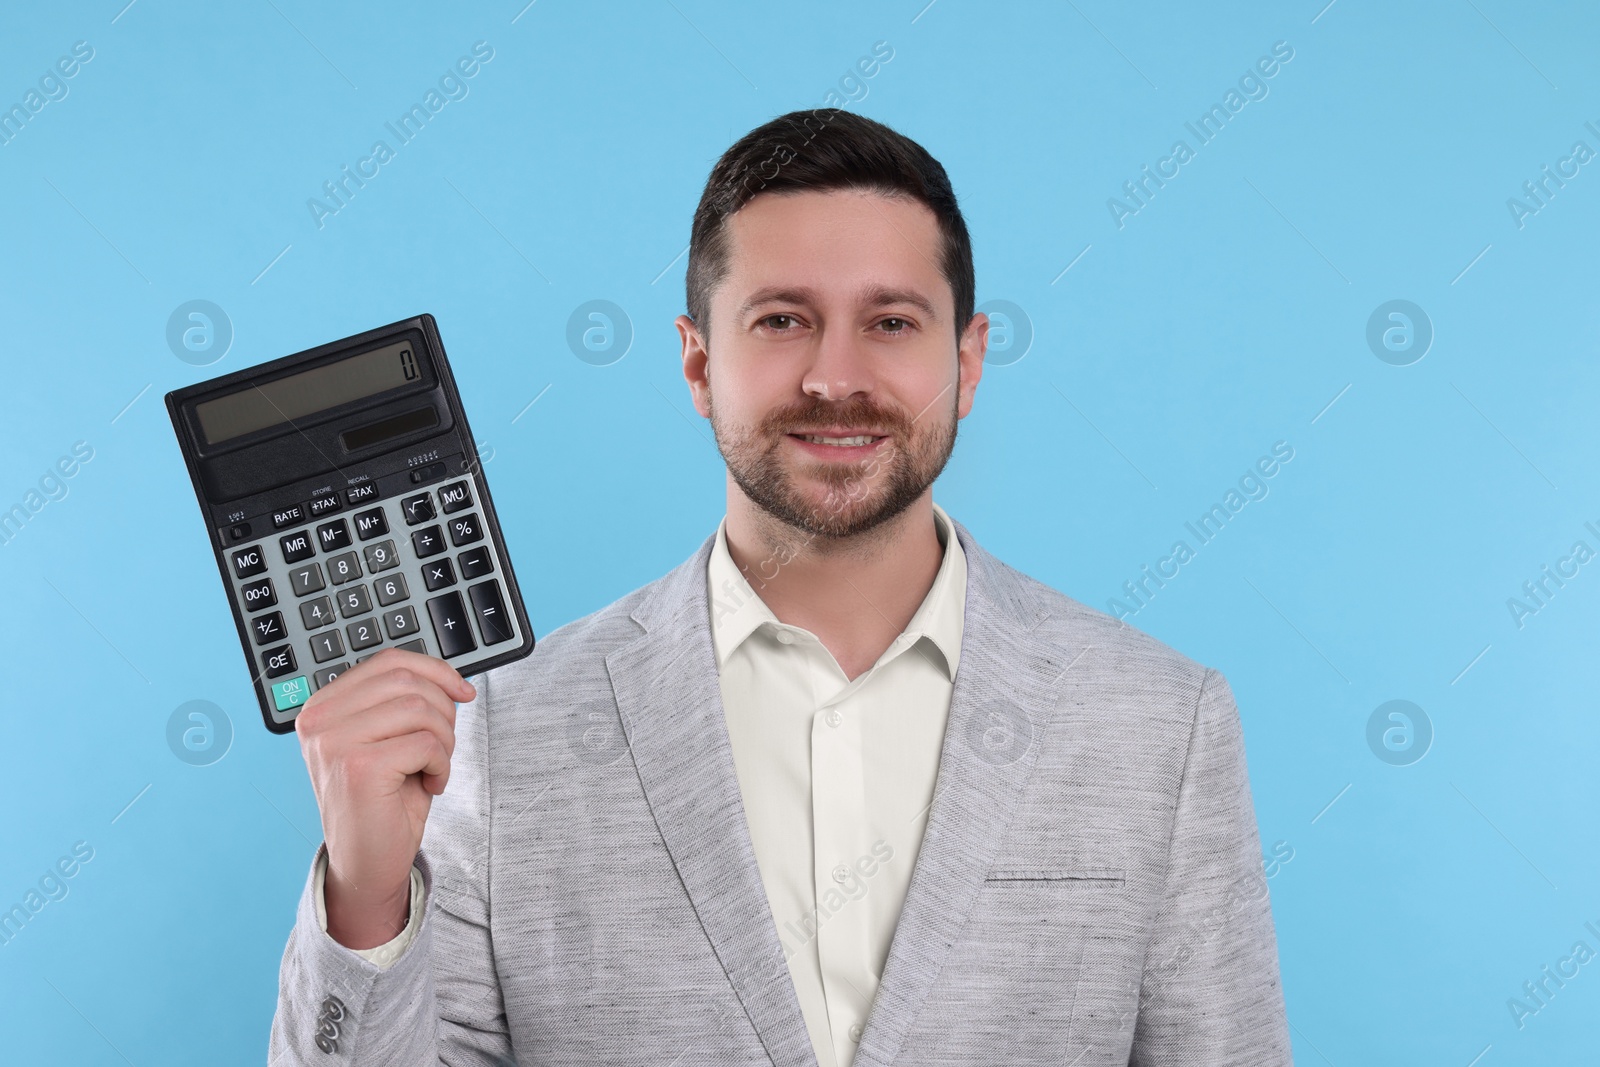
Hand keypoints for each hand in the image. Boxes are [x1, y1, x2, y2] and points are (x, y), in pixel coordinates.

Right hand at [293, 647, 475, 949]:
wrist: (366, 864)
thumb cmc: (382, 802)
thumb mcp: (387, 740)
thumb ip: (400, 703)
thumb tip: (447, 677)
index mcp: (322, 706)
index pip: (388, 661)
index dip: (435, 670)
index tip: (462, 691)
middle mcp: (319, 720)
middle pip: (407, 681)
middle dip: (442, 711)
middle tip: (442, 745)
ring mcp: (334, 741)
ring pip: (420, 708)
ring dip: (443, 740)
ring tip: (433, 767)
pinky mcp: (358, 766)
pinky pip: (426, 743)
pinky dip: (442, 764)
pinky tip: (430, 785)